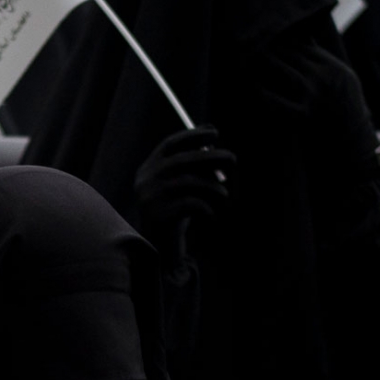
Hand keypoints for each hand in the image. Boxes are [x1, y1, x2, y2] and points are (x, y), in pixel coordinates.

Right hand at [131, 125, 236, 252]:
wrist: (160, 247)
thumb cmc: (176, 210)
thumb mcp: (183, 185)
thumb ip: (194, 164)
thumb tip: (212, 138)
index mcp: (149, 168)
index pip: (170, 144)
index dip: (193, 135)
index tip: (215, 132)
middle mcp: (146, 180)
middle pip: (181, 160)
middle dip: (211, 157)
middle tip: (233, 159)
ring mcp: (150, 198)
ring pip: (189, 182)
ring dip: (213, 187)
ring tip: (224, 195)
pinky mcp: (158, 216)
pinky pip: (190, 204)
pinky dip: (206, 208)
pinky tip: (211, 215)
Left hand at [251, 37, 379, 175]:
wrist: (353, 146)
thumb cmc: (345, 112)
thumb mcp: (344, 81)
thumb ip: (323, 60)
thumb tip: (303, 36)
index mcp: (334, 67)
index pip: (303, 44)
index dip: (281, 39)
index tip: (264, 36)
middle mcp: (325, 77)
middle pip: (291, 54)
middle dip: (269, 48)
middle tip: (246, 43)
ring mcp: (315, 96)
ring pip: (284, 71)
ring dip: (263, 64)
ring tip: (244, 58)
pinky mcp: (304, 116)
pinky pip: (276, 101)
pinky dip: (262, 92)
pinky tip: (249, 86)